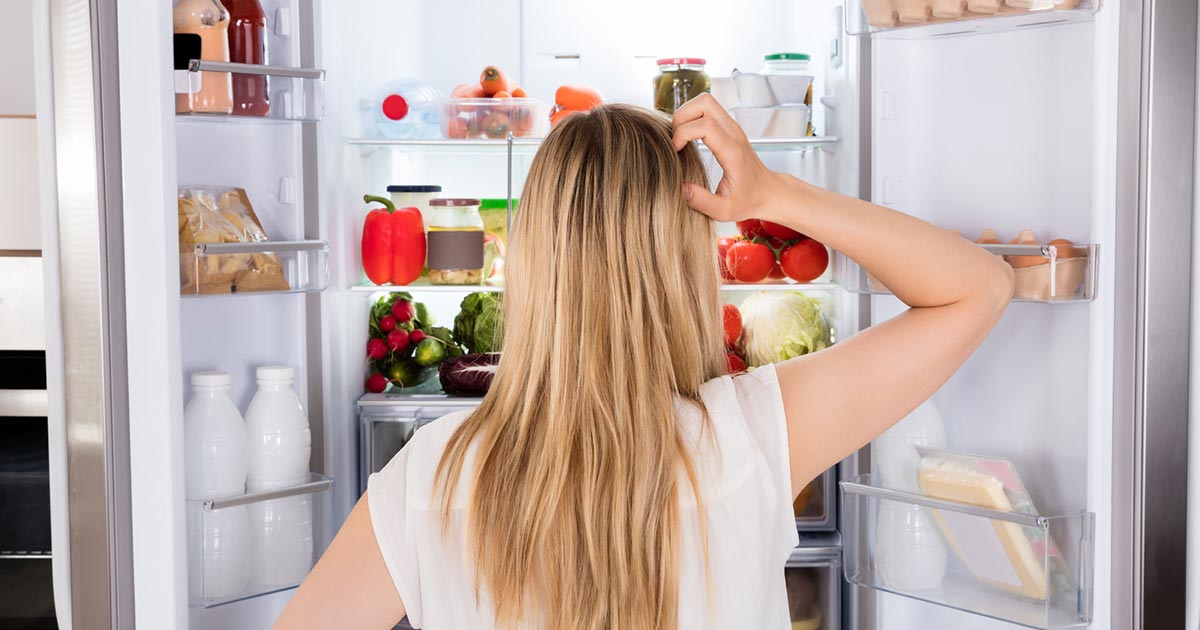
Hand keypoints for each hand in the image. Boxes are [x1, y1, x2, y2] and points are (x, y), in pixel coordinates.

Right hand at [671, 94, 784, 222]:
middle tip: (675, 138)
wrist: (767, 191)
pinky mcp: (728, 126)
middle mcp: (733, 133)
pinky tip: (688, 137)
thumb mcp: (723, 210)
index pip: (706, 126)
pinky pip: (707, 109)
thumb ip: (701, 201)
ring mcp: (732, 127)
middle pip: (705, 102)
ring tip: (680, 136)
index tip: (676, 150)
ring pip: (705, 101)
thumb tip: (681, 188)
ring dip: (686, 113)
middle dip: (682, 116)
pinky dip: (692, 116)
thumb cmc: (747, 200)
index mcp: (732, 152)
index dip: (683, 133)